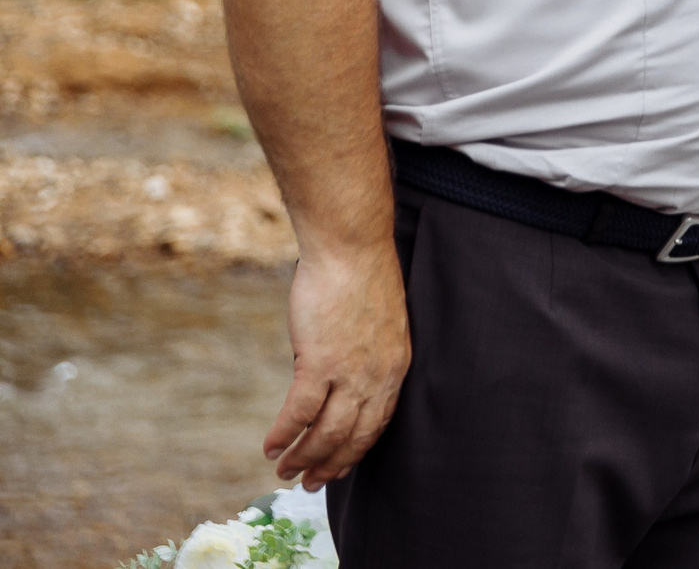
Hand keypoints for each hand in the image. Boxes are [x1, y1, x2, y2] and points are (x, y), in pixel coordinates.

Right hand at [266, 242, 409, 489]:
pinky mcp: (320, 362)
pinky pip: (299, 412)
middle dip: (330, 464)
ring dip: (303, 457)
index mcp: (396, 366)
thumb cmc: (360, 279)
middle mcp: (378, 375)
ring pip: (326, 432)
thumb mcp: (376, 326)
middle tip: (310, 483)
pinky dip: (284, 434)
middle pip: (354, 436)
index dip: (356, 450)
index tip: (338, 467)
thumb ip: (364, 358)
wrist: (351, 248)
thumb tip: (336, 381)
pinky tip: (270, 446)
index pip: (378, 423)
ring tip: (284, 471)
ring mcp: (351, 371)